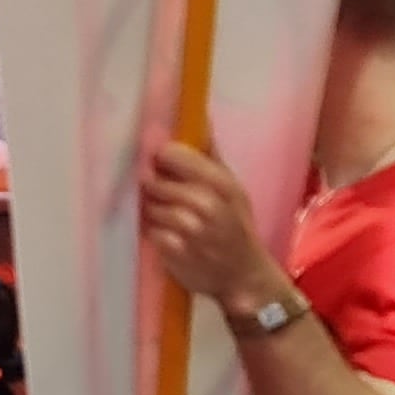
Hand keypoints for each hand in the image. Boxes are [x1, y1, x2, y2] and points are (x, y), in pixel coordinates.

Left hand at [138, 140, 285, 318]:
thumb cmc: (237, 227)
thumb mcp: (233, 190)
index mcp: (221, 184)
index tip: (163, 163)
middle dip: (155, 187)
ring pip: (149, 206)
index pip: (172, 154)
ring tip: (168, 217)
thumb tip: (200, 118)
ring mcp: (189, 230)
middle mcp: (206, 204)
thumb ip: (211, 155)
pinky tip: (168, 236)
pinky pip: (149, 231)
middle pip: (155, 181)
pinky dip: (154, 233)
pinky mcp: (174, 252)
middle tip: (165, 195)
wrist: (245, 277)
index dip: (163, 157)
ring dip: (153, 211)